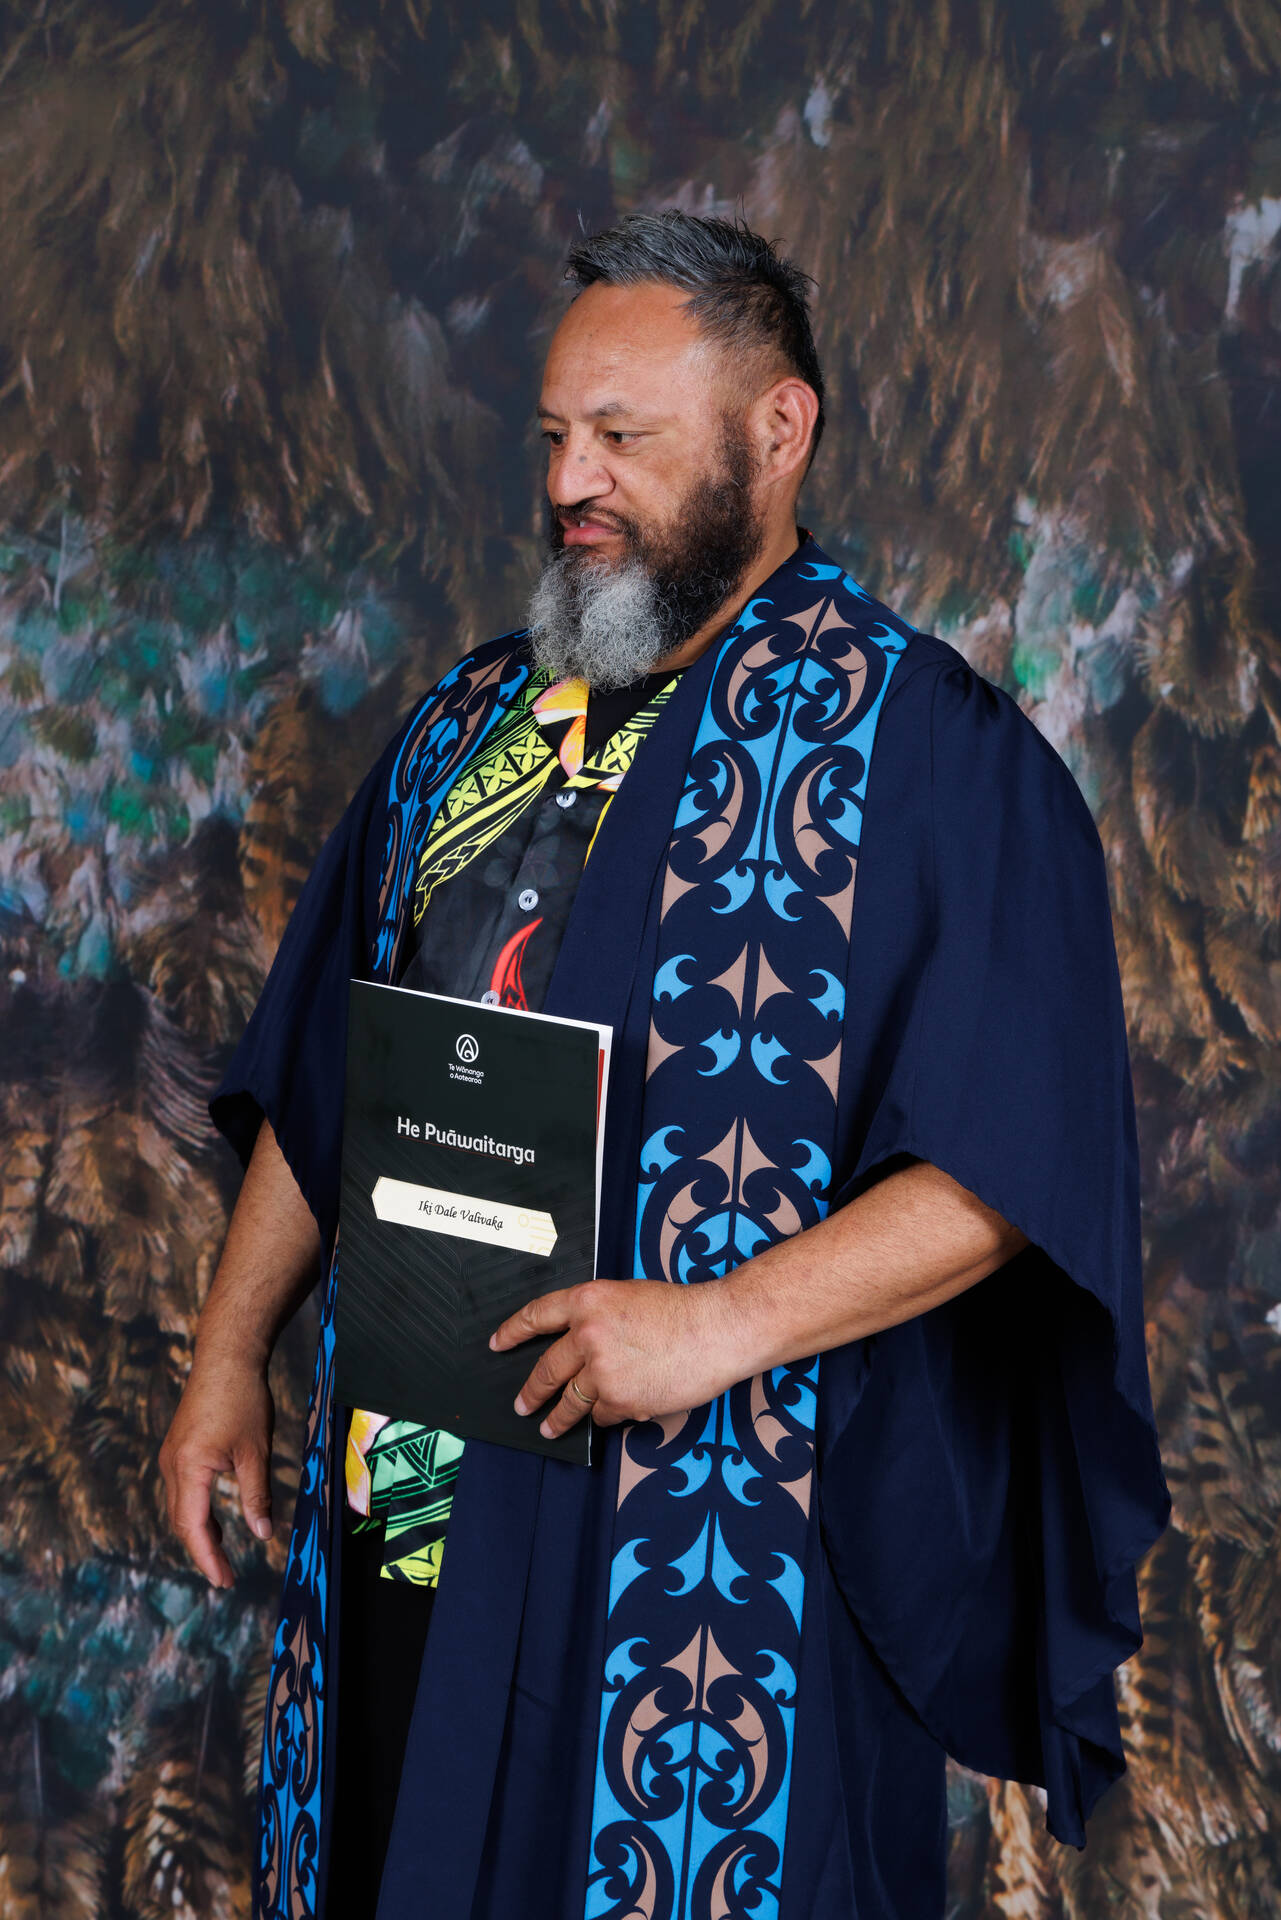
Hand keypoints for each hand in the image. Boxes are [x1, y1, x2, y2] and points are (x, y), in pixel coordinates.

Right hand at [159, 1350, 275, 1588]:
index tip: (223, 1582)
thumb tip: (263, 1534)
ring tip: (221, 1557)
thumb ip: (256, 1495)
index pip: (192, 1527)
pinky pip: (182, 1491)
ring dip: (198, 1533)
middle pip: (181, 1522)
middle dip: (202, 1551)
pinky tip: (214, 1522)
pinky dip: (197, 1512)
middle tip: (225, 1578)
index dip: (207, 1558)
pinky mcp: (178, 1449)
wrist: (227, 1357)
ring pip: (179, 1507)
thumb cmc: (244, 1400)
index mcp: (188, 1468)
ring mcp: (171, 1456)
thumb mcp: (256, 1452)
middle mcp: (171, 1466)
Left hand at [489, 1277, 751, 1440]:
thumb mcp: (628, 1296)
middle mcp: (587, 1334)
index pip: (537, 1316)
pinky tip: (619, 1411)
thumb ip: (598, 1317)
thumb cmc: (681, 1309)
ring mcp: (602, 1370)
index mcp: (587, 1300)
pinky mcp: (621, 1400)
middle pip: (546, 1369)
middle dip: (530, 1392)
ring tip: (549, 1429)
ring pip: (571, 1400)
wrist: (717, 1328)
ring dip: (558, 1418)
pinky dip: (608, 1415)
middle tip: (521, 1405)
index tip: (497, 1344)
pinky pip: (603, 1414)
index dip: (512, 1331)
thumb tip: (579, 1345)